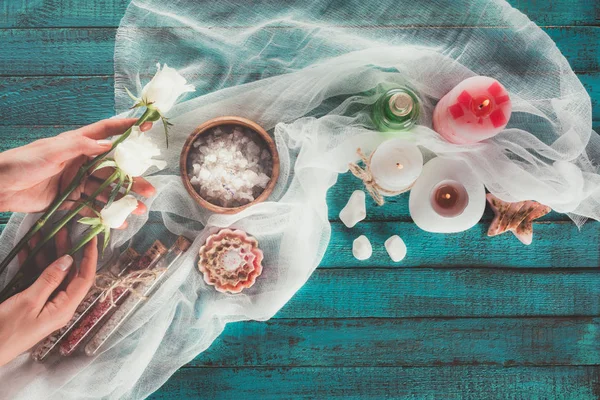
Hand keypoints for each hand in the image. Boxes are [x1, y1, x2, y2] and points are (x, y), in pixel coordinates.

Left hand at [0, 119, 155, 223]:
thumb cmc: (22, 163)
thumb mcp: (51, 151)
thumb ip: (80, 147)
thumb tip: (108, 145)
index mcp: (77, 143)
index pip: (106, 131)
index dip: (126, 128)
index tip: (146, 126)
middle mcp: (80, 161)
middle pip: (113, 168)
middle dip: (133, 178)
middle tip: (150, 190)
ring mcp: (76, 181)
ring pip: (106, 189)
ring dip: (123, 199)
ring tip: (139, 209)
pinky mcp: (69, 199)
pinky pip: (92, 207)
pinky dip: (105, 214)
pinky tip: (119, 222)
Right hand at [0, 230, 96, 366]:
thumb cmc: (7, 330)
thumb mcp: (29, 302)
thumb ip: (50, 280)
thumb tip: (69, 260)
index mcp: (65, 308)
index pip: (86, 279)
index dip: (90, 257)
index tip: (91, 239)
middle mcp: (60, 305)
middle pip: (70, 273)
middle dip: (66, 250)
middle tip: (62, 230)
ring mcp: (47, 303)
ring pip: (53, 273)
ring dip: (47, 254)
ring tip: (44, 234)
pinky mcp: (33, 302)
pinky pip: (38, 279)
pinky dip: (33, 263)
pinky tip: (28, 248)